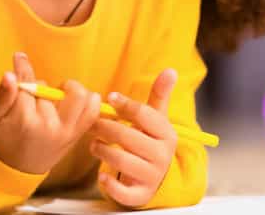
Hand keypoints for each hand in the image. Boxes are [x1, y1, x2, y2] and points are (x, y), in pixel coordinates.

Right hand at [0, 52, 100, 174]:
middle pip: (52, 89)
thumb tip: (11, 70)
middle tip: (34, 96)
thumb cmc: (0, 140)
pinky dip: (89, 100)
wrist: (13, 170)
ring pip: (81, 96)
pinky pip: (92, 111)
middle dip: (41, 87)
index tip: (20, 57)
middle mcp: (49, 126)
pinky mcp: (76, 135)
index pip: (29, 83)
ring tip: (56, 96)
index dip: (23, 69)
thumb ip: (3, 94)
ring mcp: (66, 132)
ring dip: (69, 90)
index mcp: (25, 121)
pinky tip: (72, 100)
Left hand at [90, 68, 178, 207]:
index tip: (110, 98)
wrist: (157, 178)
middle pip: (128, 136)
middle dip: (105, 127)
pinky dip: (109, 184)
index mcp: (167, 134)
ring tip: (93, 143)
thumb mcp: (157, 119)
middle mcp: (162, 155)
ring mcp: (152, 175)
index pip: (143, 114)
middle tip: (93, 123)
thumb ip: (160, 95)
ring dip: (101, 150)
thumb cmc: (151, 141)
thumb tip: (171, 70)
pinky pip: (123, 192)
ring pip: (120, 160)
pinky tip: (101, 176)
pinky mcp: (141, 195)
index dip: (124, 104)